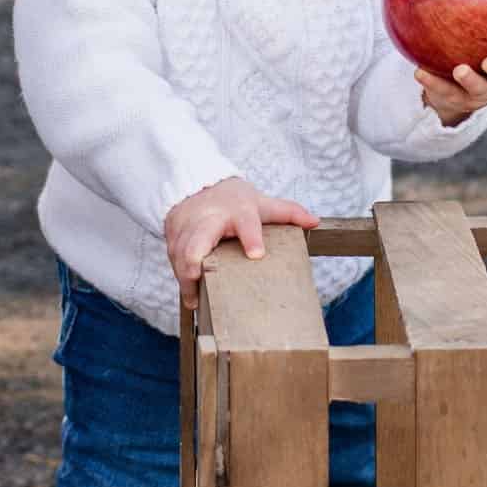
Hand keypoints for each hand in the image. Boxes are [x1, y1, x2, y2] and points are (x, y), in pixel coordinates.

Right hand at [164, 175, 321, 310]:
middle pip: (196, 242)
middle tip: (200, 285)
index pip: (246, 222)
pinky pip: (172, 259)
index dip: (251, 237)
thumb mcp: (261, 203)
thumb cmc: (233, 200)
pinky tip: (189, 295)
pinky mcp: (172, 236)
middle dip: (195, 264)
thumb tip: (314, 221)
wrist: (198, 184)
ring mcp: (187, 227)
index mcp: (236, 210)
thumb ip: (288, 212)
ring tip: (196, 302)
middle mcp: (208, 218)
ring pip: (180, 254)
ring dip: (186, 278)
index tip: (256, 254)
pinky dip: (179, 278)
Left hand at [415, 34, 486, 127]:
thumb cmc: (473, 52)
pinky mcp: (454, 100)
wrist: (452, 85)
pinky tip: (419, 72)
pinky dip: (432, 82)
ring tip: (459, 70)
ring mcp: (477, 95)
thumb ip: (485, 21)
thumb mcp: (484, 39)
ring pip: (477, 90)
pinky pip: (443, 92)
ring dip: (469, 80)